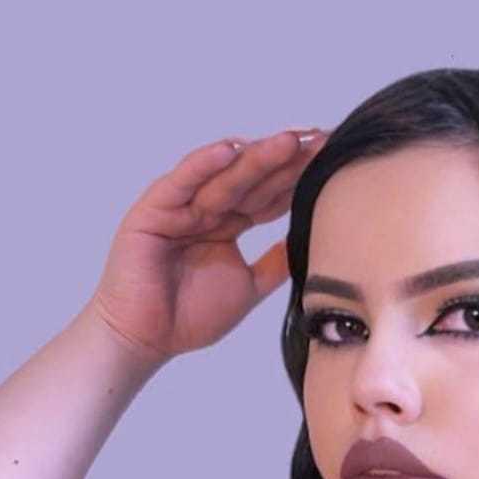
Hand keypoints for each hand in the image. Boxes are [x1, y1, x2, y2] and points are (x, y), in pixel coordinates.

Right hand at [89, 127, 327, 359]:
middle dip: (286, 159)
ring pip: (224, 177)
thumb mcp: (248, 287)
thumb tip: (309, 241)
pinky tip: (230, 149)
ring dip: (256, 157)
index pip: (269, 194)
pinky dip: (202, 165)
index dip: (299, 178)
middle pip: (253, 179)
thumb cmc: (189, 318)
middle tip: (322, 139)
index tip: (333, 160)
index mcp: (228, 224)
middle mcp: (206, 209)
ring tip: (289, 140)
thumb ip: (275, 262)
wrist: (145, 340)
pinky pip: (181, 183)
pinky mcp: (153, 212)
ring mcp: (180, 207)